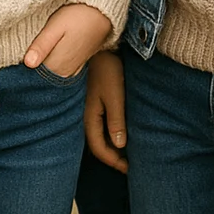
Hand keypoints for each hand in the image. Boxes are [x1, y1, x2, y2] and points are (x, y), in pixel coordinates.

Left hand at [23, 3, 112, 77]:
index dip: (23, 66)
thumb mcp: (55, 27)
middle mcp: (64, 73)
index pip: (32, 75)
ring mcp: (72, 70)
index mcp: (56, 65)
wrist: (101, 13)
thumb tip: (27, 63)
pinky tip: (47, 55)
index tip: (16, 56)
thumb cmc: (76, 17)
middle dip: (31, 68)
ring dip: (41, 66)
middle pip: (41, 76)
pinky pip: (59, 71)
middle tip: (22, 52)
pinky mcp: (77, 65)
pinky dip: (51, 66)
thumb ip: (42, 45)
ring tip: (35, 51)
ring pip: (50, 74)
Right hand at [83, 51, 127, 172]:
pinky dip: (108, 133)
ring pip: (97, 134)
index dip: (114, 162)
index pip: (99, 149)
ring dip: (110, 145)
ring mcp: (86, 108)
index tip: (129, 169)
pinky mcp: (91, 100)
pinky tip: (118, 132)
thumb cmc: (107, 69)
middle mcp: (84, 115)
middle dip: (112, 157)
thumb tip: (120, 146)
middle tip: (129, 165)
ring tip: (126, 152)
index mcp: (89, 117)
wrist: (98, 44)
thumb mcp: (114, 95)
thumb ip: (116, 120)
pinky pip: (98, 124)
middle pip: (96, 144)